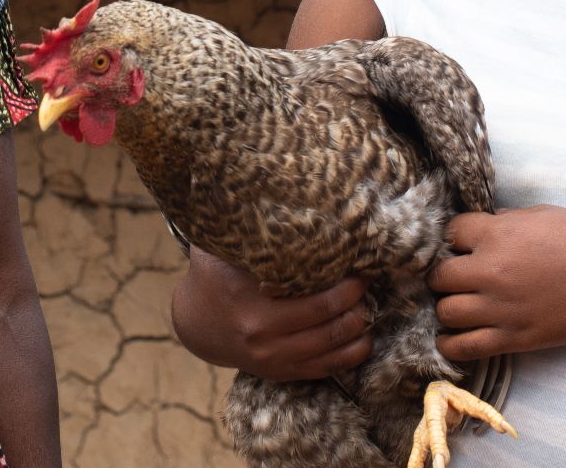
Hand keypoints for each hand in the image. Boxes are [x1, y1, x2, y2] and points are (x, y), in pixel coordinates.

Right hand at [171, 245, 371, 380]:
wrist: (196, 324)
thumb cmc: (214, 276)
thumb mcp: (218, 248)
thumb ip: (240, 225)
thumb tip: (273, 194)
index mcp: (248, 298)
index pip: (312, 296)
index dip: (345, 283)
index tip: (360, 265)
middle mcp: (261, 332)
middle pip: (328, 320)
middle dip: (356, 300)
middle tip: (367, 281)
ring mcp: (272, 358)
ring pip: (332, 346)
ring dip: (359, 326)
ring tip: (369, 304)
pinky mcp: (281, 372)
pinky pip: (327, 368)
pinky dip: (351, 354)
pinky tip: (364, 336)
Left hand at [429, 206, 565, 359]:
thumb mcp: (539, 215)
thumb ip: (504, 221)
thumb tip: (483, 227)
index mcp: (496, 234)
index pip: (449, 233)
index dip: (453, 239)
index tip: (462, 246)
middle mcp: (490, 271)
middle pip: (439, 276)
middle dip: (443, 276)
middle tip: (455, 279)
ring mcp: (500, 308)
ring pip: (445, 312)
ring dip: (447, 308)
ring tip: (458, 306)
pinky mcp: (513, 337)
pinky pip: (464, 347)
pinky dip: (451, 344)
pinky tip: (452, 338)